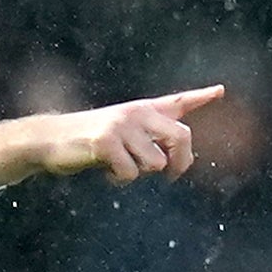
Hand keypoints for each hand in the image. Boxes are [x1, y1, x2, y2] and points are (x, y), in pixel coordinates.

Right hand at [0, 86, 223, 185]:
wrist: (51, 139)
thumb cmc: (89, 143)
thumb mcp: (122, 136)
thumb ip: (148, 143)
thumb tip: (175, 163)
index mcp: (142, 110)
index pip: (177, 102)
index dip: (200, 97)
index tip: (220, 91)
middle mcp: (137, 112)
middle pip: (181, 138)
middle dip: (180, 163)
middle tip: (171, 177)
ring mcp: (122, 125)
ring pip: (156, 163)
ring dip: (139, 174)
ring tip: (118, 166)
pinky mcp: (107, 141)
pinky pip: (130, 173)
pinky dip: (119, 180)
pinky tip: (105, 170)